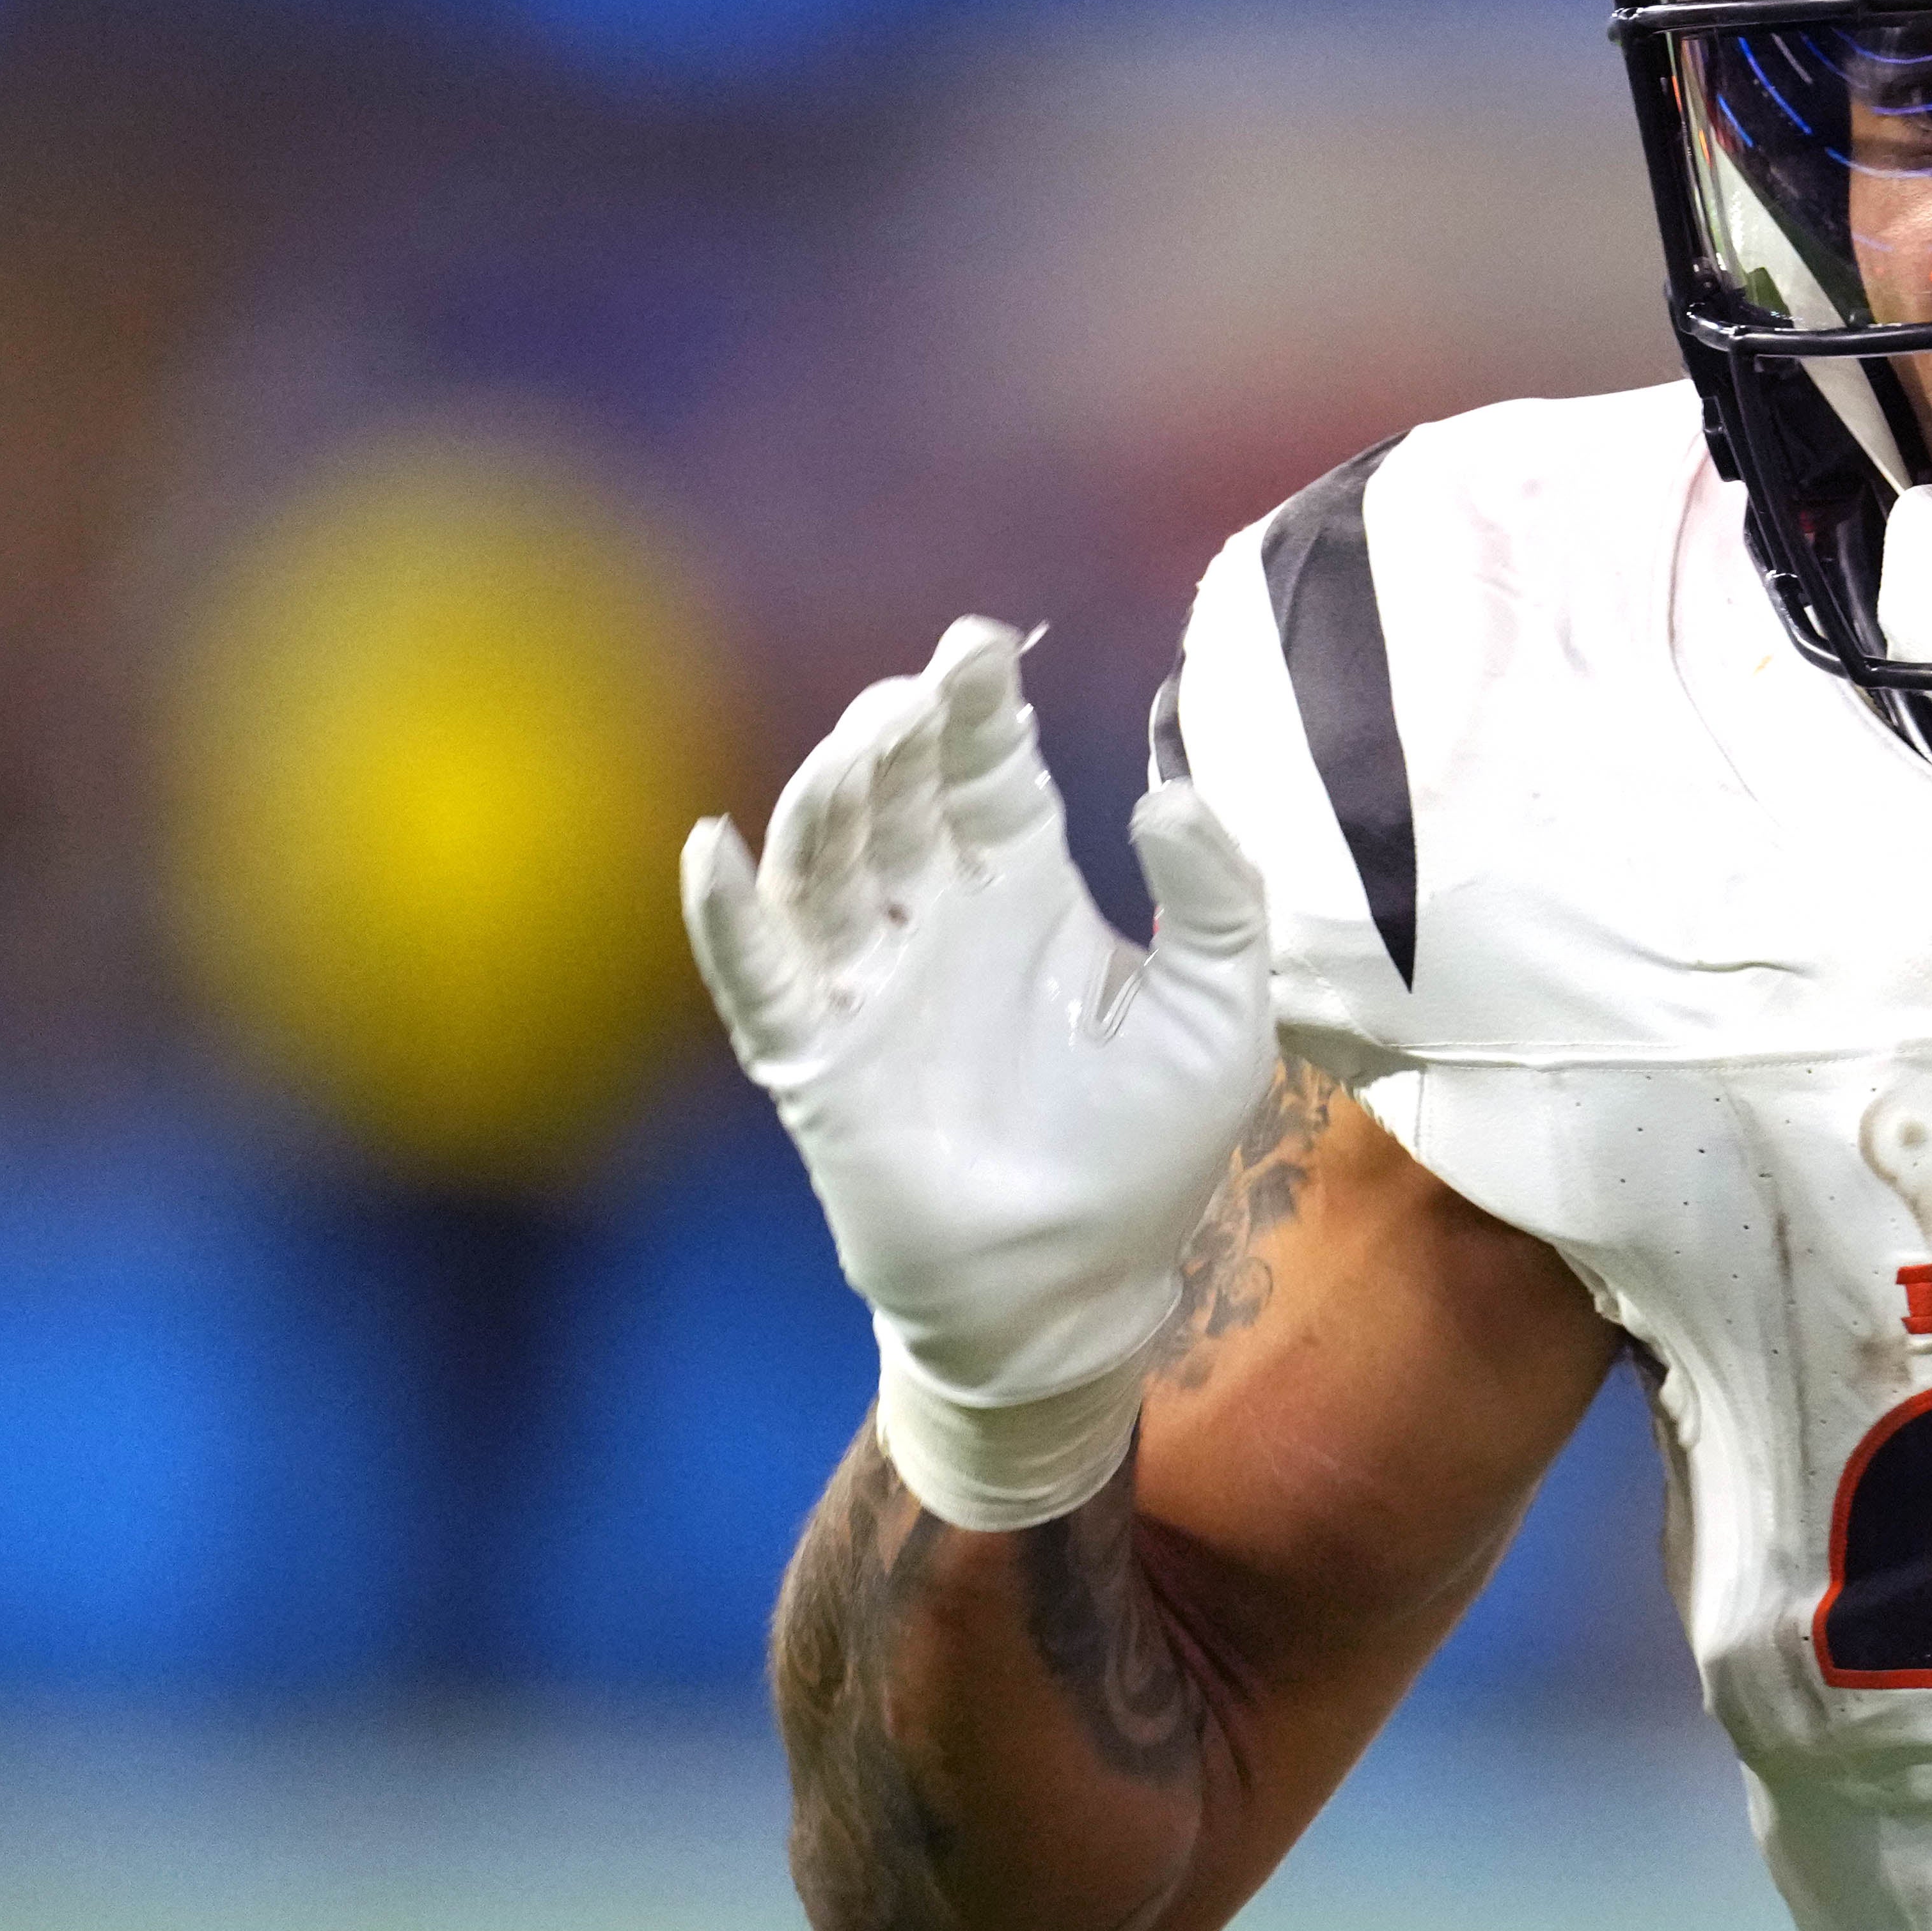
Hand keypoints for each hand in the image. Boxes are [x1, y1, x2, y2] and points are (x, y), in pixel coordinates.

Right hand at [684, 618, 1273, 1528]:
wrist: (1075, 1287)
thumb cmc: (1145, 1152)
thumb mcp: (1218, 1018)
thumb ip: (1216, 905)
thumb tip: (1166, 794)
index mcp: (1024, 893)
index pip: (991, 773)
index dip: (980, 706)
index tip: (983, 643)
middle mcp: (934, 921)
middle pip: (898, 798)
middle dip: (902, 735)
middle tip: (922, 690)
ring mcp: (867, 986)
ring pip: (825, 866)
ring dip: (831, 797)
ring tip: (860, 743)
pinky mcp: (817, 1062)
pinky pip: (759, 978)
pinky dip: (730, 917)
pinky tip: (713, 851)